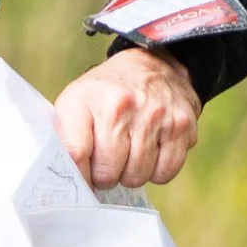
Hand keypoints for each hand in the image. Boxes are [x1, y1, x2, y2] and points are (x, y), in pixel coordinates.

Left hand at [53, 47, 198, 191]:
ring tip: (129, 152)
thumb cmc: (106, 95)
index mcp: (88, 99)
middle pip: (107, 173)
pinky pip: (164, 173)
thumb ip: (65, 139)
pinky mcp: (182, 126)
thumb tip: (69, 181)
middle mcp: (122, 105)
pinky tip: (150, 152)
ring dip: (130, 173)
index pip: (75, 155)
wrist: (152, 65)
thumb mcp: (75, 103)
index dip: (78, 176)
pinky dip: (156, 171)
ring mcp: (155, 115)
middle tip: (107, 160)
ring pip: (136, 177)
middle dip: (105, 175)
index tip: (81, 179)